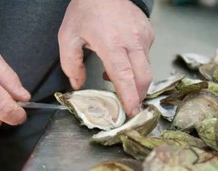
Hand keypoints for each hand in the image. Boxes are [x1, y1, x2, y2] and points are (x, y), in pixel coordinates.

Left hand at [58, 0, 153, 116]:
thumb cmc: (85, 10)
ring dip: (134, 80)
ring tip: (116, 76)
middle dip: (138, 96)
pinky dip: (135, 65)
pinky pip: (145, 57)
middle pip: (143, 77)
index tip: (132, 112)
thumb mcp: (68, 36)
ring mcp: (144, 37)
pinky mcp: (149, 34)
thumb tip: (78, 85)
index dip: (129, 97)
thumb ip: (71, 65)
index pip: (124, 76)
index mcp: (111, 43)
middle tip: (129, 105)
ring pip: (145, 68)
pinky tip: (122, 60)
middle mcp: (132, 41)